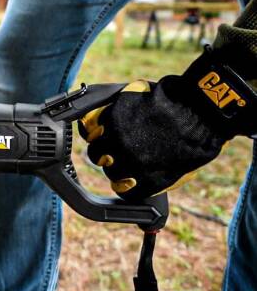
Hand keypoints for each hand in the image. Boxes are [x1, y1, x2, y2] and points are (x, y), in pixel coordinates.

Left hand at [79, 48, 255, 200]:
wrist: (200, 114)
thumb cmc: (168, 101)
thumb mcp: (129, 96)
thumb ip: (108, 110)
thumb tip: (92, 122)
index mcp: (110, 124)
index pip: (90, 138)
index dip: (99, 137)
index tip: (106, 138)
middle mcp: (118, 146)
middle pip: (99, 157)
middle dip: (108, 153)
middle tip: (123, 149)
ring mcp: (134, 166)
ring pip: (112, 176)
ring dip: (120, 170)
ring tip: (135, 162)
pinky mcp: (150, 183)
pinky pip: (129, 194)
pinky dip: (132, 189)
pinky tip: (139, 181)